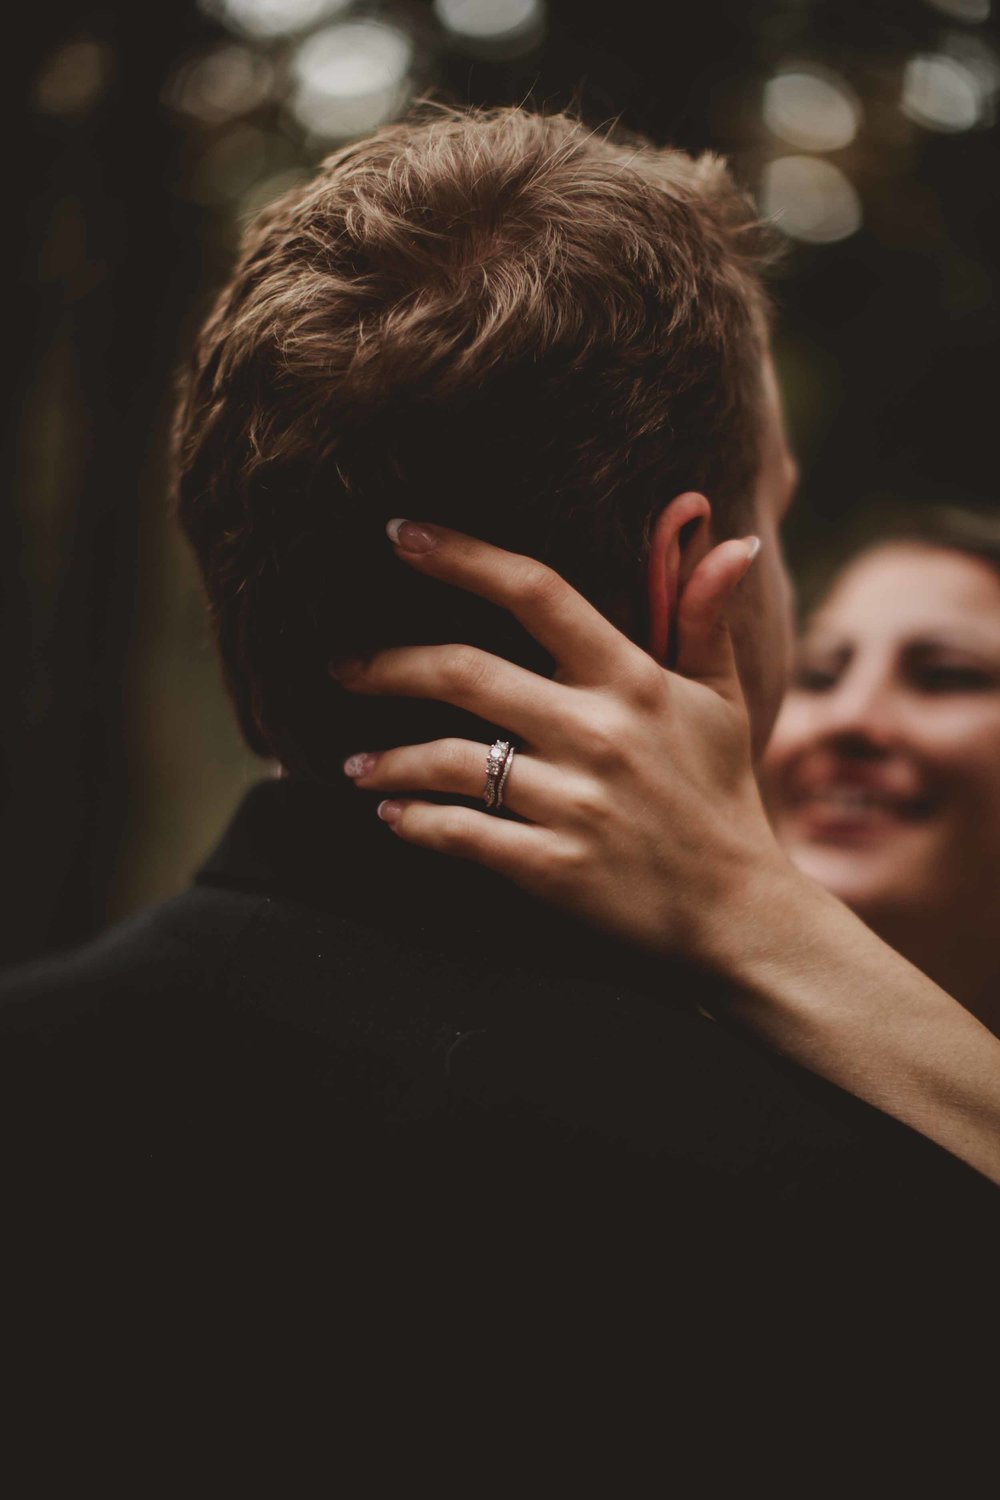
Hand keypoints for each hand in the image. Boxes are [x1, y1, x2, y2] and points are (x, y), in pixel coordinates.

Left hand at [335, 519, 787, 965]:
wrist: (740, 912)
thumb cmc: (721, 796)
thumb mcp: (721, 699)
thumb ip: (705, 617)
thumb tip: (728, 538)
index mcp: (631, 679)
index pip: (536, 592)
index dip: (462, 556)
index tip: (399, 532)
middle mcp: (597, 731)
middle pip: (464, 673)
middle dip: (386, 666)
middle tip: (341, 667)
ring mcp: (573, 802)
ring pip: (448, 760)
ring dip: (387, 759)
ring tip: (355, 765)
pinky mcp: (554, 866)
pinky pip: (460, 833)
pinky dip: (415, 823)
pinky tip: (391, 815)